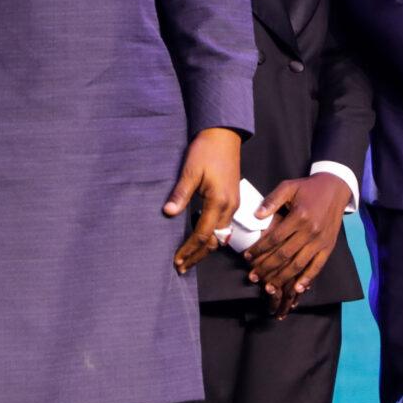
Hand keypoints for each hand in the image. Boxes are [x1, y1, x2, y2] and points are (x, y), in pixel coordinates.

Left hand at [167, 127, 242, 272]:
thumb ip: (180, 194)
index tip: (177, 260)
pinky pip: (224, 225)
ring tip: (191, 257)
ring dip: (206, 248)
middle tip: (182, 267)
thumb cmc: (206, 150)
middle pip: (214, 241)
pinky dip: (213, 236)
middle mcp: (230, 206)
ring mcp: (233, 203)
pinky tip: (202, 238)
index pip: (202, 234)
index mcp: (219, 201)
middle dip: (198, 255)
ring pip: (221, 235)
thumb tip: (168, 214)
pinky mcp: (232, 199)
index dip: (189, 249)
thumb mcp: (190, 171)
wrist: (224, 135)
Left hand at [244, 173, 352, 312]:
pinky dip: (307, 279)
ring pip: (299, 264)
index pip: (275, 238)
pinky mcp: (329, 246)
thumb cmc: (309, 188)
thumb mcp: (289, 187)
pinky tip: (297, 288)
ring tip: (268, 286)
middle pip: (285, 255)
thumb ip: (272, 201)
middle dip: (266, 267)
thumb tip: (257, 215)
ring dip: (282, 277)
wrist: (336, 188)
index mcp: (300, 216)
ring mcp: (321, 241)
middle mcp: (311, 231)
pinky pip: (318, 266)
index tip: (247, 256)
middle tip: (253, 276)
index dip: (259, 249)